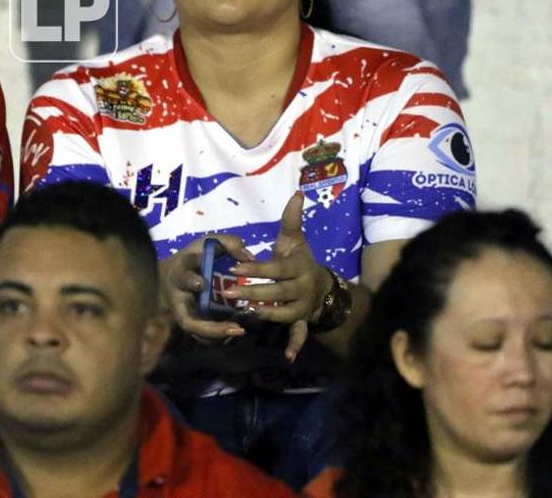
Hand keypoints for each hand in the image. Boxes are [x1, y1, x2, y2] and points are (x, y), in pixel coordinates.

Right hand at [159, 232, 255, 343]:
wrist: (176, 274)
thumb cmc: (197, 257)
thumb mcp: (210, 244)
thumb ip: (229, 244)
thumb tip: (249, 257)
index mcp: (182, 273)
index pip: (183, 277)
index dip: (190, 281)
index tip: (201, 283)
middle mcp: (180, 299)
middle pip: (187, 320)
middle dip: (209, 327)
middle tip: (232, 326)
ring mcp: (186, 315)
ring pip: (199, 334)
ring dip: (218, 335)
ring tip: (239, 331)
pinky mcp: (194, 324)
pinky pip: (205, 337)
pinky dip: (220, 336)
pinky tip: (238, 331)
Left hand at [227, 193, 331, 360]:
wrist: (322, 285)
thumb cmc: (300, 260)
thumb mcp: (295, 239)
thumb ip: (292, 219)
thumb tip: (297, 193)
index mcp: (298, 266)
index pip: (275, 268)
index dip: (256, 268)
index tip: (234, 268)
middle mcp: (303, 287)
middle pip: (278, 292)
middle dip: (253, 293)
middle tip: (229, 292)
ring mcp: (303, 306)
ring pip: (284, 313)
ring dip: (266, 314)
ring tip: (244, 313)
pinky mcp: (302, 321)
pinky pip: (300, 334)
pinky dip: (295, 345)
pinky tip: (287, 358)